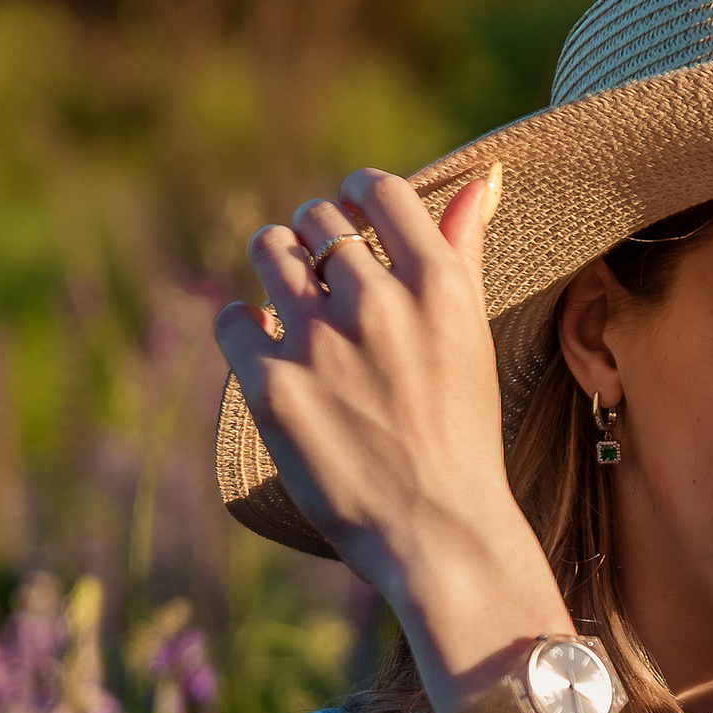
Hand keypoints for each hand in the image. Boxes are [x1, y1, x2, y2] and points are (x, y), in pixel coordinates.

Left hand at [216, 164, 537, 612]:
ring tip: (288, 302)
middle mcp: (378, 303)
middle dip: (314, 240)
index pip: (377, 190)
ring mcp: (321, 343)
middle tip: (321, 278)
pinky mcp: (273, 386)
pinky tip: (266, 349)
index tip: (352, 213)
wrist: (437, 534)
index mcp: (436, 285)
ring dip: (274, 265)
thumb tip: (478, 179)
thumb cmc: (461, 437)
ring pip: (268, 249)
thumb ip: (463, 252)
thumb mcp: (473, 337)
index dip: (357, 194)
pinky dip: (244, 327)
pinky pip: (234, 317)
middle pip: (316, 219)